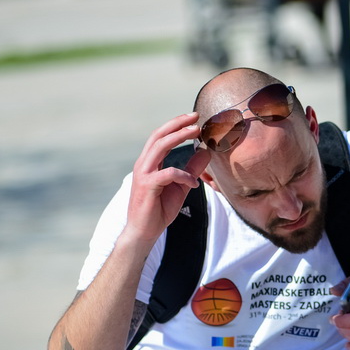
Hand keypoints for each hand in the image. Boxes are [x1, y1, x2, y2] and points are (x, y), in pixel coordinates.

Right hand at [123, 113, 211, 244]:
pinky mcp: (147, 186)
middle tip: (196, 118)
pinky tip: (195, 183)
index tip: (193, 118)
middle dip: (177, 124)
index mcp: (149, 163)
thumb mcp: (181, 187)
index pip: (161, 137)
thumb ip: (192, 169)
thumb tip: (206, 152)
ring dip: (179, 137)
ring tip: (196, 132)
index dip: (176, 125)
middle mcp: (143, 164)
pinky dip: (183, 175)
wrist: (144, 232)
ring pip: (159, 147)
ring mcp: (143, 174)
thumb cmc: (159, 210)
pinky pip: (168, 174)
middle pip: (159, 136)